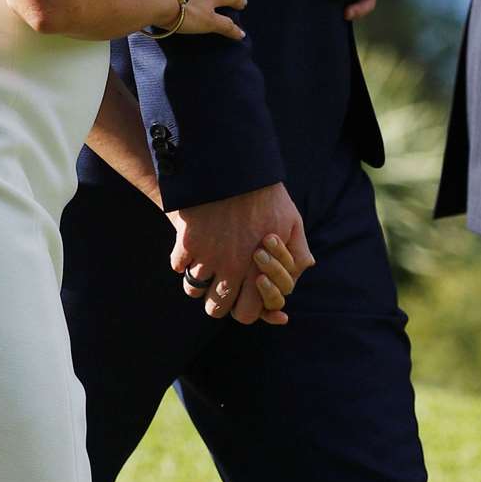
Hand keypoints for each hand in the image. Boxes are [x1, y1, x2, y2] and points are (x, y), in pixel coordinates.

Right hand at [167, 183, 314, 324]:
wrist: (236, 167)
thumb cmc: (267, 195)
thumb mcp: (292, 222)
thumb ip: (298, 252)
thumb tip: (303, 270)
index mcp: (257, 270)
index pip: (246, 313)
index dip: (241, 309)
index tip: (238, 296)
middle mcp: (232, 269)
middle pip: (215, 308)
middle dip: (215, 300)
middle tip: (217, 284)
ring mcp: (207, 257)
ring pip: (194, 289)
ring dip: (197, 280)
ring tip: (202, 265)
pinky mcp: (187, 242)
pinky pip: (177, 266)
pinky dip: (181, 260)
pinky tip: (189, 249)